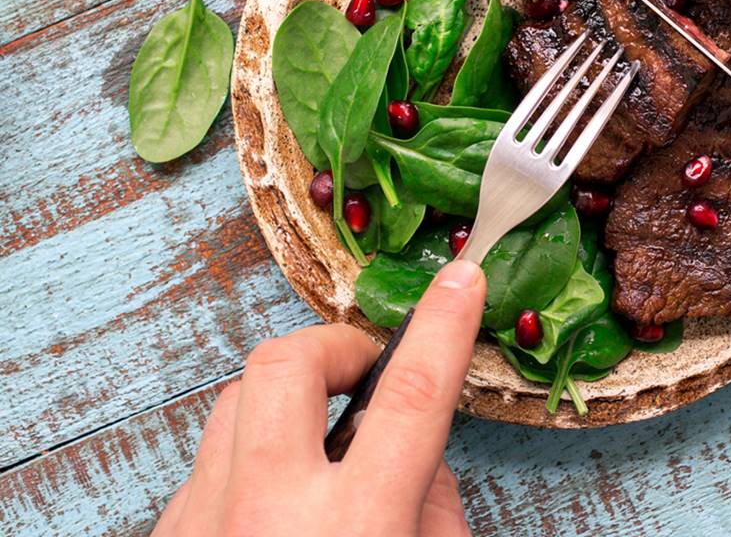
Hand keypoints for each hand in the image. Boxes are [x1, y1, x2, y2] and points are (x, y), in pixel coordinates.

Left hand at [151, 260, 484, 536]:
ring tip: (319, 447)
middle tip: (364, 374)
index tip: (462, 278)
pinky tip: (274, 500)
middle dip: (334, 347)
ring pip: (236, 402)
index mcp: (356, 527)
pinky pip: (207, 464)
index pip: (410, 395)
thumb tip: (422, 455)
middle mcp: (269, 515)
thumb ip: (433, 509)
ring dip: (287, 405)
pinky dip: (248, 461)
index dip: (442, 326)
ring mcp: (207, 523)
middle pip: (288, 364)